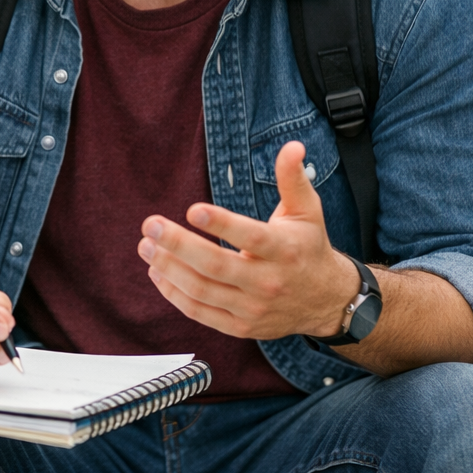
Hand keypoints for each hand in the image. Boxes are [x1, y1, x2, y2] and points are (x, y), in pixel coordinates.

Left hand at [137, 141, 359, 340]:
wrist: (326, 301)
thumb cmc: (308, 248)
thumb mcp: (308, 211)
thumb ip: (293, 178)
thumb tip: (292, 146)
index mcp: (284, 250)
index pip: (250, 237)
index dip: (221, 224)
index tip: (191, 209)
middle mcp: (268, 282)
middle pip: (217, 266)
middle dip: (178, 245)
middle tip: (150, 226)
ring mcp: (253, 308)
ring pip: (203, 291)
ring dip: (169, 269)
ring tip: (146, 246)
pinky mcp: (240, 326)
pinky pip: (200, 312)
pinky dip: (174, 294)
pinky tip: (157, 272)